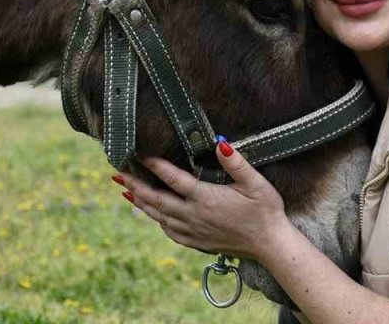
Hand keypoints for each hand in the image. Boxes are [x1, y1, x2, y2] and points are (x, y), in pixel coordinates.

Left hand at [116, 140, 290, 260]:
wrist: (270, 244)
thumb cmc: (265, 210)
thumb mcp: (255, 182)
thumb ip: (236, 162)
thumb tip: (220, 143)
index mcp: (205, 198)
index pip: (172, 178)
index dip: (154, 164)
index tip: (139, 153)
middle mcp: (194, 215)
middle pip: (156, 199)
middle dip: (135, 185)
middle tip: (117, 173)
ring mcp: (193, 231)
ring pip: (159, 216)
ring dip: (141, 203)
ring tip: (126, 191)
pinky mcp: (197, 242)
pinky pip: (169, 231)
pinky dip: (157, 221)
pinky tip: (152, 214)